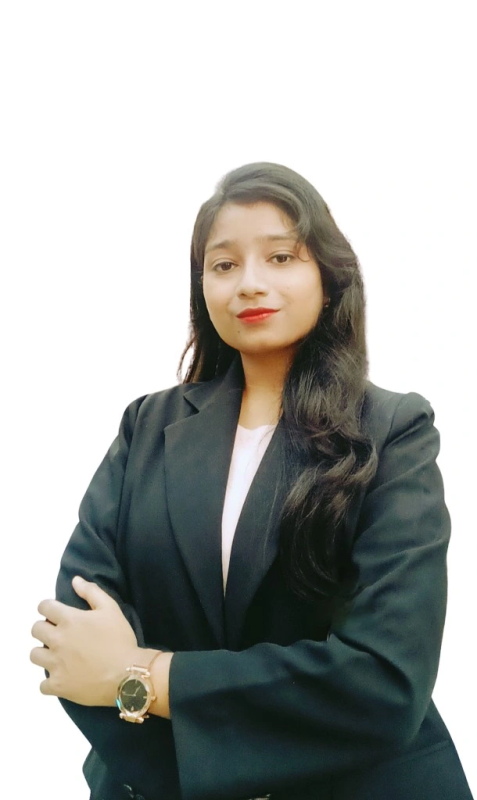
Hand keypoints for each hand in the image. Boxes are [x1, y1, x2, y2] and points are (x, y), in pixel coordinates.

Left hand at [30, 576, 140, 705]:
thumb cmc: (120, 640)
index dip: (48, 608)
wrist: (128, 674)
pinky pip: (42, 684)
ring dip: (44, 653)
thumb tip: (75, 580)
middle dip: (45, 629)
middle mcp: (57, 640)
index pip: (44, 607)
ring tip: (58, 656)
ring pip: (34, 655)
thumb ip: (92, 592)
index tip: (55, 613)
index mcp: (69, 620)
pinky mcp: (58, 686)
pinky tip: (63, 677)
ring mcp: (55, 664)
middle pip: (35, 630)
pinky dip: (50, 681)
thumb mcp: (111, 609)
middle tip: (60, 634)